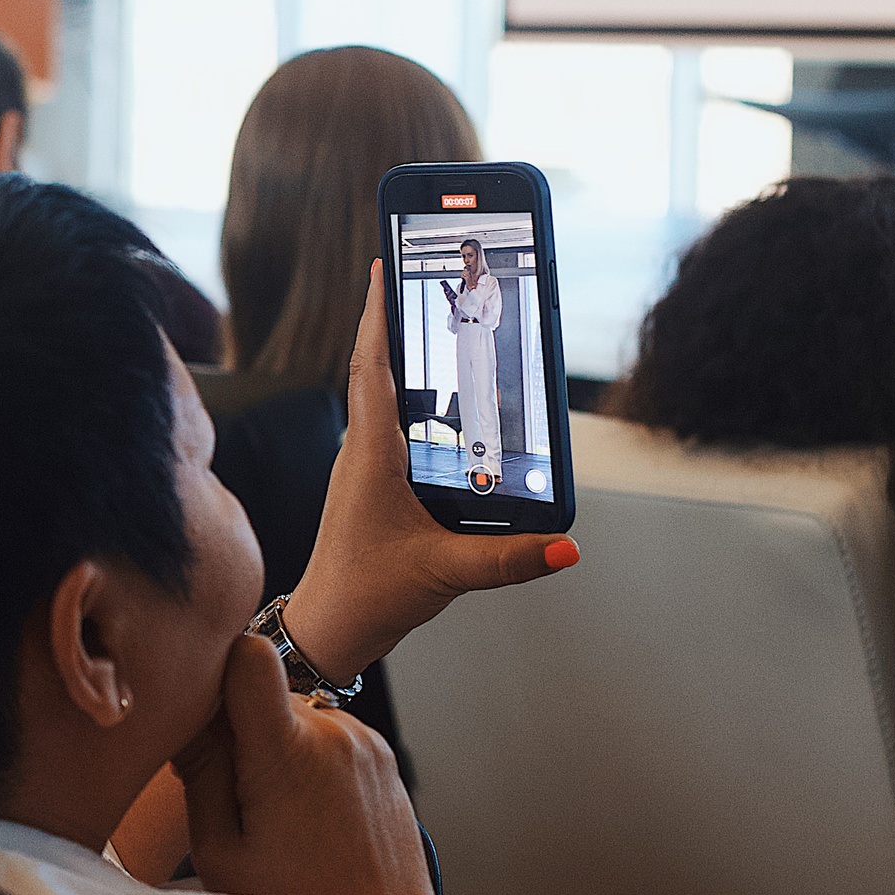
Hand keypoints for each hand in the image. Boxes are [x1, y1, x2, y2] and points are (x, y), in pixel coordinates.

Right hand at [175, 636, 500, 894]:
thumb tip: (182, 715)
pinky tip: (309, 817)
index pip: (248, 653)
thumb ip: (198, 773)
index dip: (217, 667)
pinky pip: (327, 735)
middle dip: (239, 728)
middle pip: (264, 691)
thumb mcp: (218, 852)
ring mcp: (364, 742)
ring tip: (280, 815)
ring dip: (276, 746)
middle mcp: (332, 732)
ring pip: (295, 714)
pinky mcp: (383, 756)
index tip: (203, 712)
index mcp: (287, 753)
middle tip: (236, 794)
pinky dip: (308, 761)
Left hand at [282, 261, 575, 680]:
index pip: (371, 367)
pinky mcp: (372, 485)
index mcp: (369, 455)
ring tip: (425, 320)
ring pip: (380, 397)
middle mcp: (361, 451)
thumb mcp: (444, 572)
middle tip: (411, 274)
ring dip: (398, 357)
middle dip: (392, 320)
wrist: (330, 628)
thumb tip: (565, 547)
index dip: (376, 314)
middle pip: (375, 369)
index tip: (380, 266)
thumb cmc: (367, 595)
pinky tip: (435, 401)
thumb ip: (508, 560)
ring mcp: (364, 467)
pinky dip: (408, 399)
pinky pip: (389, 425)